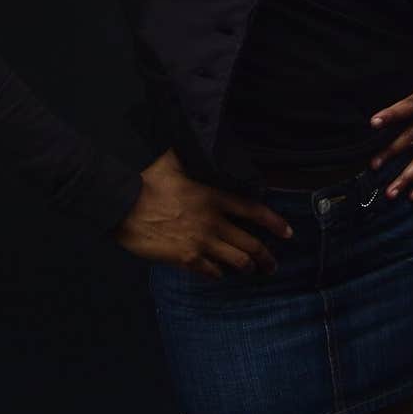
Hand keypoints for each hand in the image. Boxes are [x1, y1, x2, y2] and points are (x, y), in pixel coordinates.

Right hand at [112, 146, 294, 280]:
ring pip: (236, 261)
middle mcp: (213, 222)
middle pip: (251, 244)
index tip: (289, 233)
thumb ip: (187, 156)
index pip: (253, 211)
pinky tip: (219, 274)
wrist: (123, 205)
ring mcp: (200, 243)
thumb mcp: (171, 161)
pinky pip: (210, 271)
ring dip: (247, 267)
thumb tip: (190, 139)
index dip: (274, 223)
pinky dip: (218, 274)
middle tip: (272, 265)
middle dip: (266, 257)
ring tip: (251, 271)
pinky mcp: (184, 258)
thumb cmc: (146, 181)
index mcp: (213, 198)